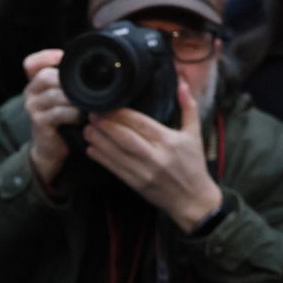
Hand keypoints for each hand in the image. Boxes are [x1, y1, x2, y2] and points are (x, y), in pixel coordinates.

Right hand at [23, 49, 80, 185]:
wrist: (50, 148)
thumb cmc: (61, 120)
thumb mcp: (63, 98)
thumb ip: (68, 83)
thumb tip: (94, 67)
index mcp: (35, 83)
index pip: (31, 63)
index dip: (45, 57)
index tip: (62, 57)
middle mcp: (30, 93)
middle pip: (45, 76)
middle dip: (67, 81)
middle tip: (85, 89)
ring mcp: (32, 108)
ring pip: (54, 94)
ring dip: (74, 99)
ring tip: (86, 105)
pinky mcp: (39, 122)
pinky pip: (58, 112)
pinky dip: (73, 114)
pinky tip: (81, 118)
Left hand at [83, 81, 221, 232]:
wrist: (193, 200)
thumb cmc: (194, 164)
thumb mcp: (195, 134)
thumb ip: (188, 107)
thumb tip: (182, 82)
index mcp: (169, 141)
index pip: (141, 124)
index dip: (122, 114)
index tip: (107, 105)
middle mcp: (156, 156)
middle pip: (126, 138)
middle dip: (106, 125)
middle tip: (91, 115)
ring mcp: (145, 172)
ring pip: (117, 153)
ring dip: (99, 140)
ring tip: (87, 129)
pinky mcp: (136, 184)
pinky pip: (115, 169)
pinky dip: (101, 158)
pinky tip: (91, 148)